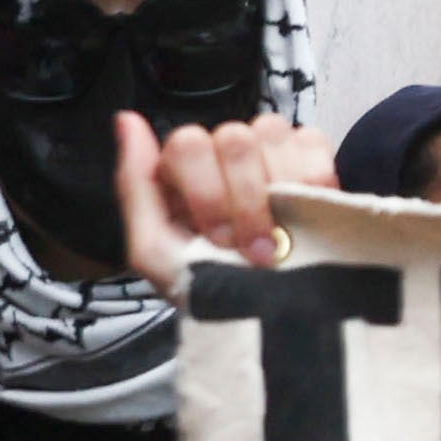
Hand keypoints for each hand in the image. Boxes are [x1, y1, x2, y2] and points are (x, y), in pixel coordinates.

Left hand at [111, 111, 340, 301]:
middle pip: (234, 136)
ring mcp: (269, 153)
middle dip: (246, 199)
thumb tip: (126, 119)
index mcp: (183, 170)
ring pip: (272, 132)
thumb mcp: (153, 251)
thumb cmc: (206, 287)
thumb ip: (135, 183)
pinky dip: (313, 178)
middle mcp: (222, 154)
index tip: (219, 240)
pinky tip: (306, 212)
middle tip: (254, 247)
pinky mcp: (314, 161)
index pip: (189, 142)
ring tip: (285, 233)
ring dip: (279, 190)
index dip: (207, 191)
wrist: (269, 321)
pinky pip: (312, 142)